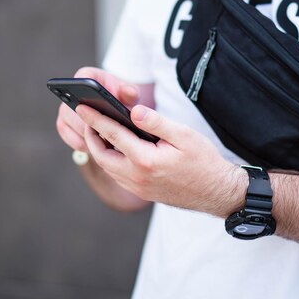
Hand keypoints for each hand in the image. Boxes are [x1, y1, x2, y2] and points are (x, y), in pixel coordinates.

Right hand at [55, 66, 140, 152]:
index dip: (93, 98)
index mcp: (86, 77)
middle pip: (78, 111)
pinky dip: (88, 146)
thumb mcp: (129, 93)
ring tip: (108, 142)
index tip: (104, 113)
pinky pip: (74, 141)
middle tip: (109, 134)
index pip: (83, 82)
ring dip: (91, 138)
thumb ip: (130, 91)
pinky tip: (102, 148)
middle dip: (94, 125)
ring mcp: (64, 112)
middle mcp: (69, 93)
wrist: (114, 107)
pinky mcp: (64, 127)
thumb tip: (129, 93)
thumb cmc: (121, 98)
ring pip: (75, 128)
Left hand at [76, 103, 244, 216]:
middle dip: (90, 136)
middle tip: (88, 119)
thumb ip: (156, 122)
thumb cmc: (203, 162)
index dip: (95, 119)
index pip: (112, 134)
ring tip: (99, 130)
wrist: (216, 192)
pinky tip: (116, 148)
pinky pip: (117, 175)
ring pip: (108, 167)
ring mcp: (137, 188)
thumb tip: (134, 111)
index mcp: (146, 160)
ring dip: (99, 149)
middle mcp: (137, 177)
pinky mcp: (141, 192)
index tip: (82, 107)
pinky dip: (110, 160)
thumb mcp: (184, 135)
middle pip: (101, 155)